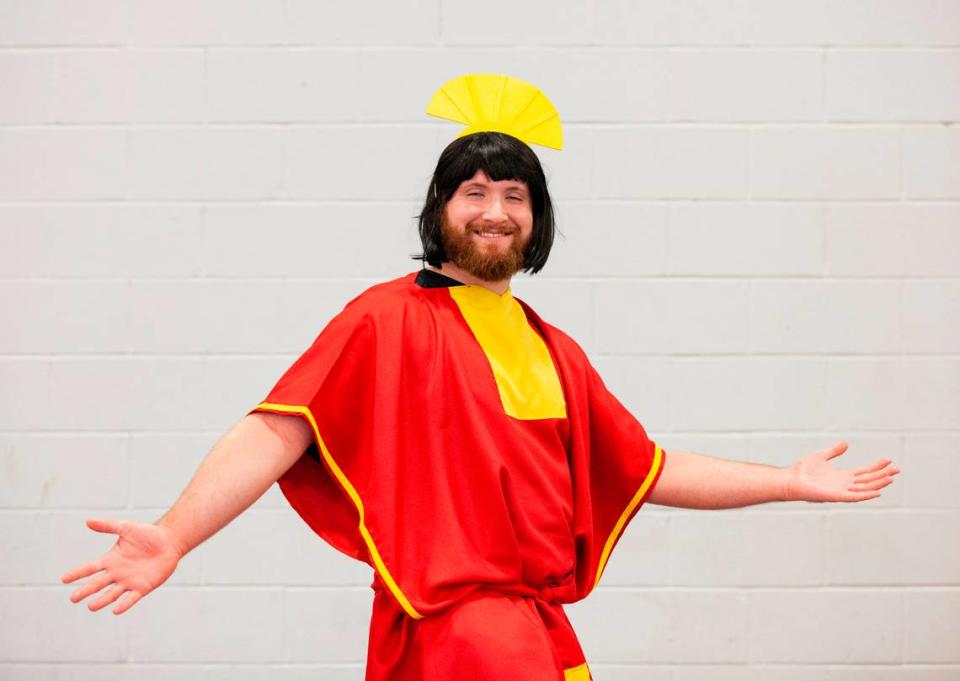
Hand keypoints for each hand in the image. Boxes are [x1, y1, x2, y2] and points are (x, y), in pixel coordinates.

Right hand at [61, 519, 183, 614]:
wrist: (170, 541)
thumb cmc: (148, 534)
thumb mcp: (126, 528)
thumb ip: (107, 526)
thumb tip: (87, 521)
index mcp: (111, 559)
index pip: (90, 568)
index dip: (77, 573)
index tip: (64, 579)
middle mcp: (117, 573)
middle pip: (97, 584)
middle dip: (85, 591)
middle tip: (73, 598)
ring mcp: (129, 581)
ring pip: (111, 594)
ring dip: (101, 601)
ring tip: (91, 606)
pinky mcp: (143, 587)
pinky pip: (131, 598)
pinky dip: (124, 604)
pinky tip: (116, 610)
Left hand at [784, 441, 898, 502]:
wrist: (789, 480)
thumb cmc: (801, 470)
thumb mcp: (821, 456)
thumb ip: (834, 451)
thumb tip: (845, 443)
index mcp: (842, 476)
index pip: (864, 472)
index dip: (877, 467)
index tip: (889, 460)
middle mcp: (844, 484)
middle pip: (868, 479)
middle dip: (883, 474)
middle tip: (897, 469)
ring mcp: (841, 491)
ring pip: (864, 488)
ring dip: (878, 483)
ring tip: (891, 478)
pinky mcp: (836, 496)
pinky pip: (854, 497)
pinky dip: (866, 494)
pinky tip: (877, 492)